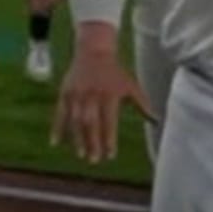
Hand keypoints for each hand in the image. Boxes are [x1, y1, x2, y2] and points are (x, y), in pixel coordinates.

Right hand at [49, 31, 147, 164]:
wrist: (94, 51)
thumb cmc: (115, 72)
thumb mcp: (130, 86)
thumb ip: (142, 104)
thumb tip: (156, 121)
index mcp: (110, 95)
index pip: (109, 121)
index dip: (109, 138)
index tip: (110, 154)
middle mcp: (92, 95)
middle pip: (91, 123)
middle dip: (92, 143)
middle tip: (94, 160)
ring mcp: (77, 94)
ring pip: (75, 120)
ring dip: (77, 139)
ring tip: (81, 154)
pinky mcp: (65, 93)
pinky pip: (59, 113)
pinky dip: (57, 128)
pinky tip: (56, 143)